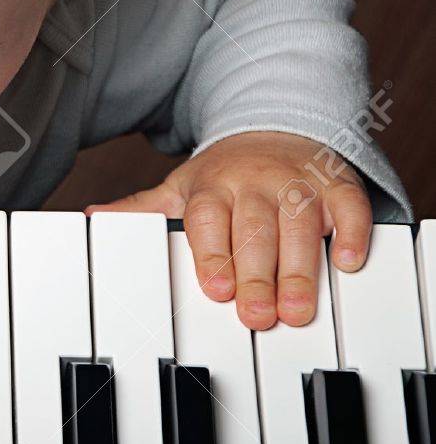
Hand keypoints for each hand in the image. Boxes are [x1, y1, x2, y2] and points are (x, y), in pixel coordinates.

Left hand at [86, 131, 371, 329]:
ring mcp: (297, 183)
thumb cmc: (225, 175)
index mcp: (211, 187)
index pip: (208, 220)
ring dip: (300, 268)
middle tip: (257, 316)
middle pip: (254, 230)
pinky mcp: (337, 184)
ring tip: (297, 309)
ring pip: (300, 223)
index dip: (212, 254)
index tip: (216, 289)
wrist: (274, 127)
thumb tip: (93, 219)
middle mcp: (254, 183)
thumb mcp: (180, 188)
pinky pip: (348, 206)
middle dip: (256, 274)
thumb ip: (142, 210)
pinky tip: (347, 262)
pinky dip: (351, 232)